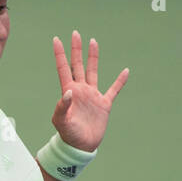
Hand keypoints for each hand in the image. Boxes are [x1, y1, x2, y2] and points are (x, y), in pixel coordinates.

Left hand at [50, 31, 128, 152]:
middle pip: (78, 64)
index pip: (63, 68)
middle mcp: (80, 90)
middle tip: (76, 33)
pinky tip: (125, 71)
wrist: (81, 147)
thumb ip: (61, 107)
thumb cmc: (68, 135)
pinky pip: (114, 90)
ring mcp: (92, 96)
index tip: (56, 39)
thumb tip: (68, 92)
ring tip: (93, 42)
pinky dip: (120, 81)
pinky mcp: (104, 104)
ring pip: (93, 71)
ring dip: (93, 57)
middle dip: (76, 49)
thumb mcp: (61, 121)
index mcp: (69, 91)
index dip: (60, 54)